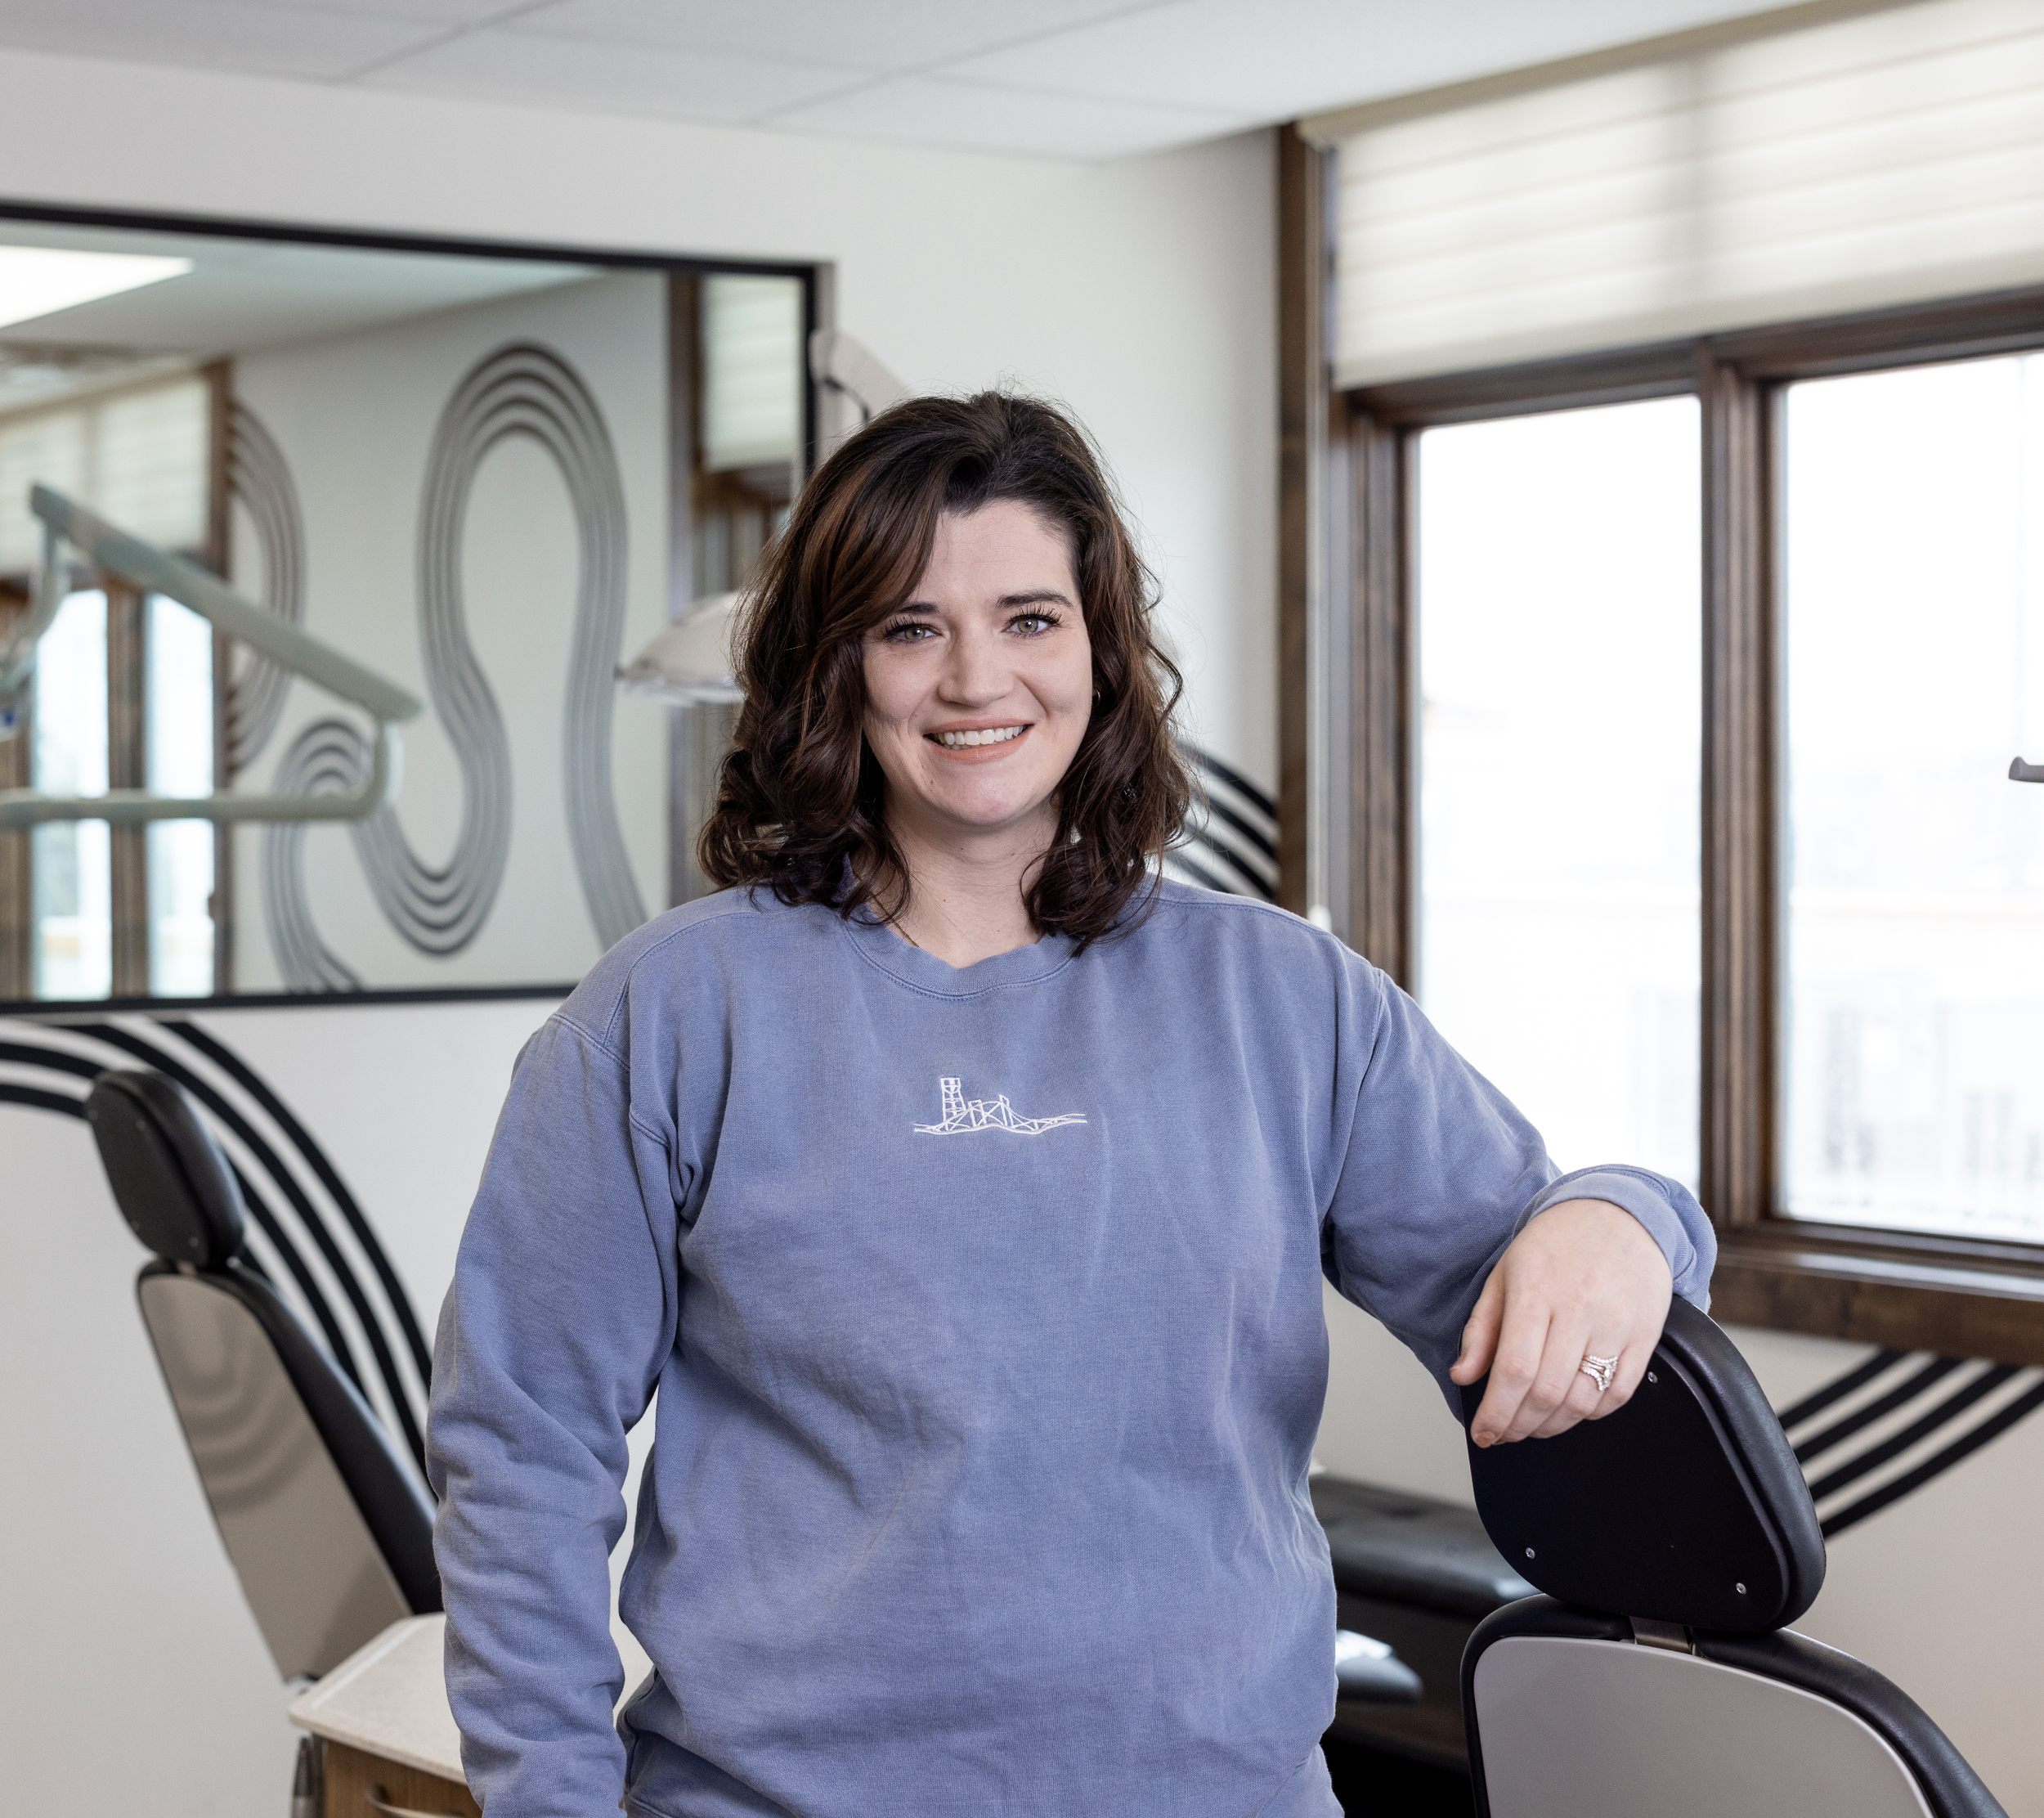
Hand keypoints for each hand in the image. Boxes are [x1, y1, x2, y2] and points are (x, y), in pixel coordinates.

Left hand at [1448, 1199, 1672, 1447]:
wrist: (1620, 1214)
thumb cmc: (1556, 1244)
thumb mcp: (1505, 1274)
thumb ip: (1482, 1329)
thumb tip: (1464, 1375)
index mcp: (1536, 1293)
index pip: (1514, 1370)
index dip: (1496, 1412)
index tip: (1483, 1433)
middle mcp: (1578, 1311)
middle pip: (1546, 1393)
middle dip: (1519, 1426)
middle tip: (1503, 1434)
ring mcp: (1616, 1325)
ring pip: (1583, 1401)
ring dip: (1553, 1426)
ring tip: (1533, 1426)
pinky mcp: (1645, 1336)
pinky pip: (1619, 1394)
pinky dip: (1591, 1414)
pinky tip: (1571, 1410)